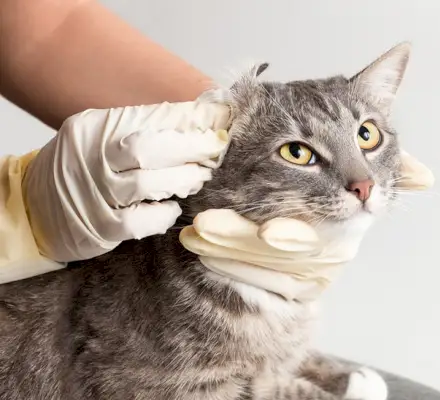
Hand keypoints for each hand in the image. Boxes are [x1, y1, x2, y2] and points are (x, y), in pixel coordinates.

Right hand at [22, 92, 231, 262]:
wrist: (34, 206)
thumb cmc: (80, 168)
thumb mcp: (100, 137)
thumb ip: (143, 128)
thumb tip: (200, 121)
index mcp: (93, 127)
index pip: (148, 118)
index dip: (187, 124)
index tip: (215, 127)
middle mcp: (91, 157)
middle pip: (147, 148)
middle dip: (190, 149)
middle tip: (213, 152)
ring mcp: (93, 193)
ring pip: (146, 184)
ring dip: (182, 180)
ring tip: (198, 178)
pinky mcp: (99, 226)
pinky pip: (138, 222)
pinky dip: (162, 215)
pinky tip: (172, 209)